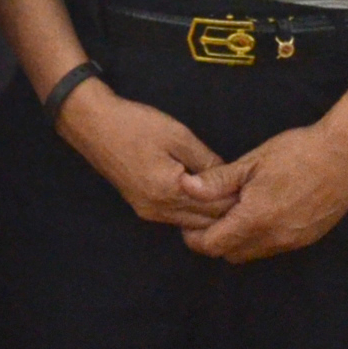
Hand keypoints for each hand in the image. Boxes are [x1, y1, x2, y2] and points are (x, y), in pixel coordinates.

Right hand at [59, 81, 234, 226]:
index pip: (216, 209)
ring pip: (191, 224)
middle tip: (248, 194)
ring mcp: (148, 212)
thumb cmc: (136, 125)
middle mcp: (159, 211)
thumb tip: (230, 177)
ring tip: (229, 194)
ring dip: (211, 213)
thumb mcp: (178, 136)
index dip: (237, 200)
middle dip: (227, 210)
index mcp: (170, 193)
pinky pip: (176, 217)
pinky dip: (194, 211)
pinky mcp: (142, 207)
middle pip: (205, 223)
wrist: (92, 124)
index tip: (254, 189)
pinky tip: (204, 195)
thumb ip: (206, 160)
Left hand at [181, 98, 347, 263]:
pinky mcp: (309, 238)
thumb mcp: (252, 162)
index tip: (189, 222)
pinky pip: (274, 247)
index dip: (195, 237)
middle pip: (231, 254)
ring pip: (254, 252)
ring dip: (239, 240)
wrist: (345, 155)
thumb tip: (185, 187)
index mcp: (255, 219)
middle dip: (215, 240)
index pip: (213, 246)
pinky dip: (261, 237)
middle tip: (210, 215)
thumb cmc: (296, 153)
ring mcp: (294, 241)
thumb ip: (218, 180)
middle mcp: (274, 238)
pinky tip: (262, 211)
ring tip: (236, 210)